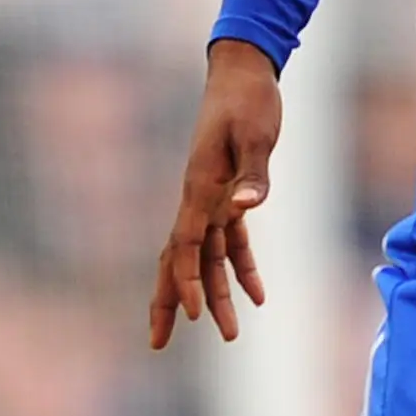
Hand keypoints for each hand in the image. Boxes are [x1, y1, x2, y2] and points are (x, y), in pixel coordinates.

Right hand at [149, 39, 281, 348]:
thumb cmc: (250, 99)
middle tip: (157, 344)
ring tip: (228, 335)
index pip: (186, 245)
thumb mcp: (257, 135)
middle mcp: (199, 198)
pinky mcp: (229, 193)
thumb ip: (253, 173)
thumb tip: (246, 207)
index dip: (187, 281)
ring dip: (214, 296)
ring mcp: (211, 198)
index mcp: (200, 187)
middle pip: (178, 260)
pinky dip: (242, 267)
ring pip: (206, 258)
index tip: (191, 315)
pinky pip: (230, 241)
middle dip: (168, 302)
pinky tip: (258, 295)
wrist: (245, 71)